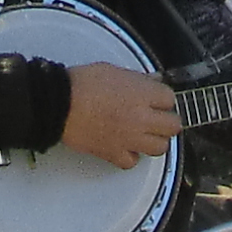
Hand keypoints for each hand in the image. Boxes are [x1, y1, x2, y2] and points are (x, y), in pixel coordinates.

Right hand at [59, 63, 179, 169]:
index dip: (163, 99)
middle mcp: (142, 118)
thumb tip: (152, 81)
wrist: (58, 104)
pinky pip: (132, 161)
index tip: (157, 100)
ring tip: (144, 134)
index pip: (170, 99)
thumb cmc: (81, 84)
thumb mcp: (113, 70)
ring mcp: (130, 138)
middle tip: (156, 118)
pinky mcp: (114, 153)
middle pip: (173, 126)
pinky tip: (125, 146)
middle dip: (166, 121)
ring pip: (160, 148)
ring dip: (154, 140)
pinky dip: (131, 156)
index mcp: (143, 94)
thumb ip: (137, 78)